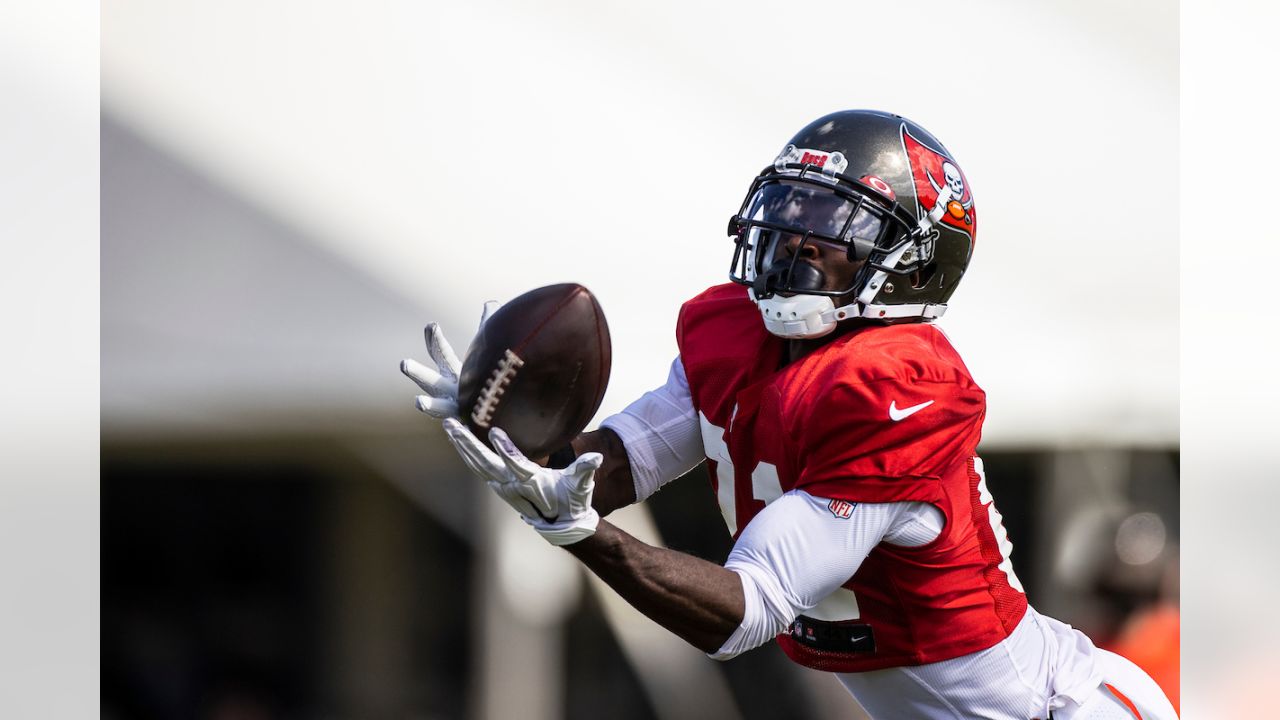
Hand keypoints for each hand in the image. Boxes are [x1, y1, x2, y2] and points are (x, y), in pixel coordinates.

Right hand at [401, 302, 498, 417]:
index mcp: (450, 371)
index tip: (432, 325)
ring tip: (418, 403)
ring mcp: (452, 409)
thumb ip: (486, 327)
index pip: (439, 353)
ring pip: (436, 407)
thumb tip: (491, 302)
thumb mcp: (482, 352)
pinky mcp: (465, 423)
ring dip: (426, 405)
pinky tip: (449, 425)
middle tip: (404, 364)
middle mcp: (445, 390)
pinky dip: (453, 426)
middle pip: (428, 379)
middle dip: (417, 372)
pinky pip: (458, 426)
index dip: (434, 340)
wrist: (486, 410)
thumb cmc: (481, 378)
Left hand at [442, 418, 601, 545]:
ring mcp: (503, 486)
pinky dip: (466, 455)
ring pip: (477, 465)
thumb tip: (596, 458)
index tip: (495, 432)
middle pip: (486, 463)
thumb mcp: (582, 485)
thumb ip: (586, 470)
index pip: (517, 464)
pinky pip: (478, 468)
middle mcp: (513, 485)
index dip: (506, 449)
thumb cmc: (572, 500)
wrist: (561, 524)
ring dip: (462, 447)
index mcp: (533, 482)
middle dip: (468, 444)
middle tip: (451, 424)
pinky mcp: (499, 485)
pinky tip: (458, 441)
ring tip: (449, 427)